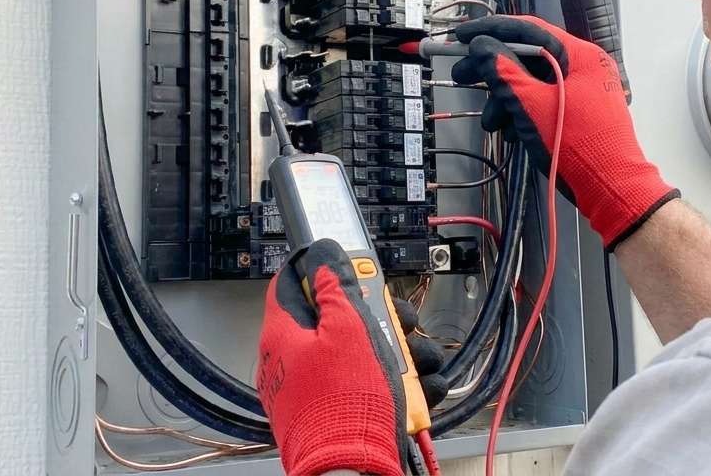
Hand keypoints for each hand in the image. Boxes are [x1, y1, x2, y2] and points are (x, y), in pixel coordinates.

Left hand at [257, 239, 445, 475]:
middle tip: (402, 323)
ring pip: (363, 354)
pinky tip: (425, 386)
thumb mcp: (347, 326)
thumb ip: (336, 287)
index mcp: (284, 336)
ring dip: (400, 352)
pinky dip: (400, 385)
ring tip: (423, 362)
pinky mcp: (342, 414)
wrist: (352, 469)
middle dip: (380, 318)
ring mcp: (318, 391)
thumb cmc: (345, 400)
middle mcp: (296, 363)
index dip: (322, 271)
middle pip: (338, 321)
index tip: (350, 269)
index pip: (291, 286)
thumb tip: (323, 256)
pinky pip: (371, 387)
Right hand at [451, 15, 678, 249]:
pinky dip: (523, 112)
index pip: (529, 30)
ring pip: (534, 83)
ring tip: (491, 124)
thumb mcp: (532, 106)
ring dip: (506, 99)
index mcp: (580, 55)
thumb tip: (481, 46)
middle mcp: (584, 66)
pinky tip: (511, 133)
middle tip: (460, 76)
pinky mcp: (580, 113)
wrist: (612, 191)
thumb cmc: (576, 145)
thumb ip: (504, 72)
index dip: (491, 30)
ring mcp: (583, 90)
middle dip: (494, 71)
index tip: (461, 35)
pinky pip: (544, 101)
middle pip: (529, 58)